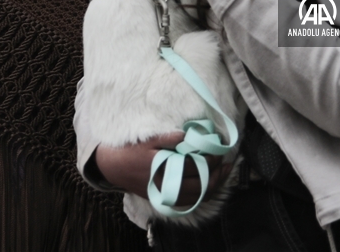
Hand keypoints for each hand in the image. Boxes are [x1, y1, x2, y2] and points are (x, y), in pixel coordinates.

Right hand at [94, 133, 233, 204]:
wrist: (113, 167)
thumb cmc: (131, 150)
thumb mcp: (149, 139)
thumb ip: (170, 138)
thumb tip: (190, 136)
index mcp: (163, 169)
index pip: (194, 168)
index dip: (209, 160)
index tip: (217, 151)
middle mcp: (166, 186)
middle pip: (199, 187)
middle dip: (216, 176)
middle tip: (226, 163)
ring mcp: (165, 195)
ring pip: (196, 197)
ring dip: (213, 187)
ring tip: (223, 174)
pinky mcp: (164, 199)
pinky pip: (188, 202)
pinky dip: (202, 195)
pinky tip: (209, 185)